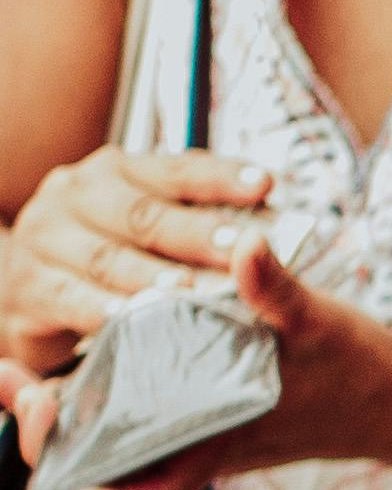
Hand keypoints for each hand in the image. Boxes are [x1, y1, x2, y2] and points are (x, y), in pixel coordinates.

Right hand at [0, 138, 270, 378]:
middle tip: (237, 252)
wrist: (32, 290)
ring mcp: (46, 237)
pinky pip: (67, 297)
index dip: (221, 178)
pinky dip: (100, 309)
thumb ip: (201, 232)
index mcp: (120, 171)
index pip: (178, 170)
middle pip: (143, 213)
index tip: (265, 186)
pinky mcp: (28, 286)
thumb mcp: (154, 236)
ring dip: (150, 277)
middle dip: (194, 233)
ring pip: (106, 258)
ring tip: (190, 292)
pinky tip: (128, 318)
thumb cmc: (114, 259)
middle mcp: (79, 192)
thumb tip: (262, 245)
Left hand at [7, 229, 391, 489]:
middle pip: (111, 466)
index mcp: (224, 439)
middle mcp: (198, 445)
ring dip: (62, 418)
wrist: (390, 400)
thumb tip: (244, 249)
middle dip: (55, 441)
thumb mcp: (320, 325)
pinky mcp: (195, 410)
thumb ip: (276, 291)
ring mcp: (193, 430)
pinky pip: (130, 417)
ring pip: (111, 442)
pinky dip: (92, 400)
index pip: (158, 487)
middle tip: (23, 392)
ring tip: (18, 379)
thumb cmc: (356, 371)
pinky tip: (65, 368)